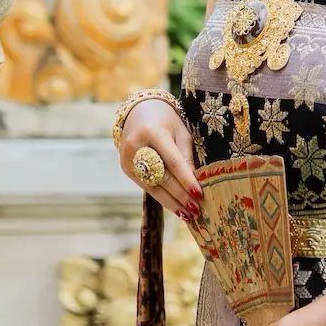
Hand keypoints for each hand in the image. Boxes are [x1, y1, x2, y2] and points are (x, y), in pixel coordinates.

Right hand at [118, 99, 201, 221]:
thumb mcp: (181, 131)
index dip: (186, 179)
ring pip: (152, 186)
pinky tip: (174, 206)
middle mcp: (137, 146)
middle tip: (196, 209)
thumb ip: (187, 155)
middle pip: (162, 177)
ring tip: (187, 214)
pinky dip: (161, 196)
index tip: (199, 194)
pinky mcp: (126, 167)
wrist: (138, 110)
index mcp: (153, 132)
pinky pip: (146, 185)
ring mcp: (128, 158)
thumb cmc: (166, 120)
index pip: (173, 161)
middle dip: (180, 195)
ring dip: (171, 202)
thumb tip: (196, 182)